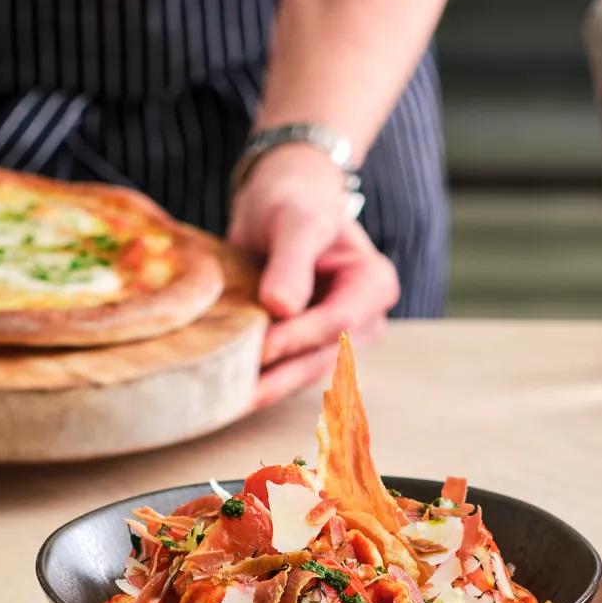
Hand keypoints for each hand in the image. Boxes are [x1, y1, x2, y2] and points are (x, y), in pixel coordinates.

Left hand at [228, 143, 399, 406]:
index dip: (302, 337)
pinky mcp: (306, 349)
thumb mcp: (296, 220)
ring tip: (228, 402)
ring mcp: (336, 339)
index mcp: (373, 284)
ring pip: (304, 373)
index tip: (264, 347)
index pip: (340, 320)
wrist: (283, 200)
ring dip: (268, 388)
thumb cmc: (295, 201)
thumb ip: (293, 261)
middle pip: (324, 357)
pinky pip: (285, 371)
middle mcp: (363, 320)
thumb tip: (281, 306)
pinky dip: (260, 381)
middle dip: (282, 377)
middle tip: (239, 394)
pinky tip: (228, 392)